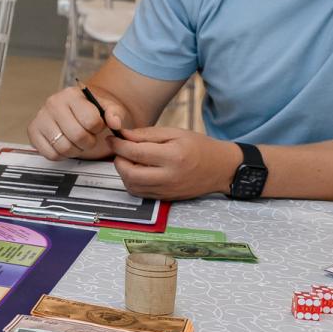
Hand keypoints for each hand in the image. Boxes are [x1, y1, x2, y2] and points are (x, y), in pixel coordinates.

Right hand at [28, 86, 127, 159]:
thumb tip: (114, 123)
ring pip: (63, 147)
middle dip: (88, 142)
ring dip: (75, 150)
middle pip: (77, 135)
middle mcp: (53, 103)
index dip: (98, 129)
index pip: (91, 121)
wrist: (76, 113)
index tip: (96, 126)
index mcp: (72, 94)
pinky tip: (64, 144)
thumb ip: (115, 114)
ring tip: (77, 141)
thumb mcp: (110, 109)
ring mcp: (40, 117)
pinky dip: (61, 155)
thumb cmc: (92, 112)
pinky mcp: (33, 132)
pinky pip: (50, 154)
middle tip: (88, 137)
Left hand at [110, 127, 240, 199]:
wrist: (221, 168)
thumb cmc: (199, 147)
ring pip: (132, 186)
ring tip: (130, 160)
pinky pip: (141, 193)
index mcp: (173, 156)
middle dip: (118, 160)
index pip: (135, 152)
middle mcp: (169, 177)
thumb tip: (123, 135)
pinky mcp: (167, 198)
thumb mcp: (175, 133)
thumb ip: (146, 134)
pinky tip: (138, 171)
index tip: (111, 138)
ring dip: (124, 173)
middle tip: (121, 150)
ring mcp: (168, 190)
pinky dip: (133, 182)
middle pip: (129, 173)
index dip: (118, 145)